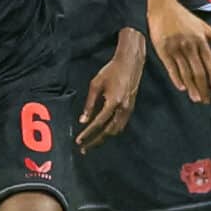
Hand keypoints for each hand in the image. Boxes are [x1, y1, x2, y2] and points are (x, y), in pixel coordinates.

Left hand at [76, 30, 145, 150]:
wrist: (130, 63)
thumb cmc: (111, 71)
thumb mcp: (96, 85)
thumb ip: (89, 104)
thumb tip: (82, 121)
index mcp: (114, 102)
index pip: (99, 123)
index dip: (88, 134)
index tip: (79, 141)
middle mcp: (124, 108)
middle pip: (109, 132)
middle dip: (96, 141)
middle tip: (84, 148)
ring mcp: (129, 109)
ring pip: (117, 130)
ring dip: (104, 138)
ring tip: (92, 143)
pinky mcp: (131, 108)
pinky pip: (121, 124)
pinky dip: (111, 131)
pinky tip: (103, 132)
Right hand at [148, 0, 210, 103]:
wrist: (162, 7)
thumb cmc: (183, 16)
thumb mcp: (203, 25)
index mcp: (201, 41)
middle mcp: (190, 46)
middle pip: (199, 71)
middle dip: (203, 87)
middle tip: (206, 101)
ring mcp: (176, 48)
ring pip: (186, 72)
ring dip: (192, 87)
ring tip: (196, 99)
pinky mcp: (163, 50)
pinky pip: (171, 67)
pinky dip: (176, 78)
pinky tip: (181, 88)